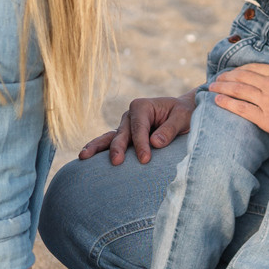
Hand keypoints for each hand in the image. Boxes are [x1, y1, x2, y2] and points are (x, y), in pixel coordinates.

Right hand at [78, 95, 194, 164]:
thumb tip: (155, 143)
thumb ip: (170, 129)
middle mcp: (129, 115)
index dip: (141, 144)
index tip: (145, 160)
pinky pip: (110, 144)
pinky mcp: (124, 137)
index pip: (139, 127)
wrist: (184, 114)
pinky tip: (85, 158)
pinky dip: (98, 150)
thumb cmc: (185, 115)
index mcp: (142, 106)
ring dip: (97, 147)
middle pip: (122, 133)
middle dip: (118, 147)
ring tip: (83, 156)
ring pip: (109, 138)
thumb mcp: (183, 118)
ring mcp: (124, 127)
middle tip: (116, 162)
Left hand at [209, 65, 268, 140]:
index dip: (240, 69)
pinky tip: (217, 100)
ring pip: (238, 90)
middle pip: (243, 77)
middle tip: (216, 78)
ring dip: (222, 87)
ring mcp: (268, 101)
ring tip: (211, 86)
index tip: (233, 71)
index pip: (255, 68)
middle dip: (227, 76)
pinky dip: (227, 103)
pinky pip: (241, 109)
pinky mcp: (266, 118)